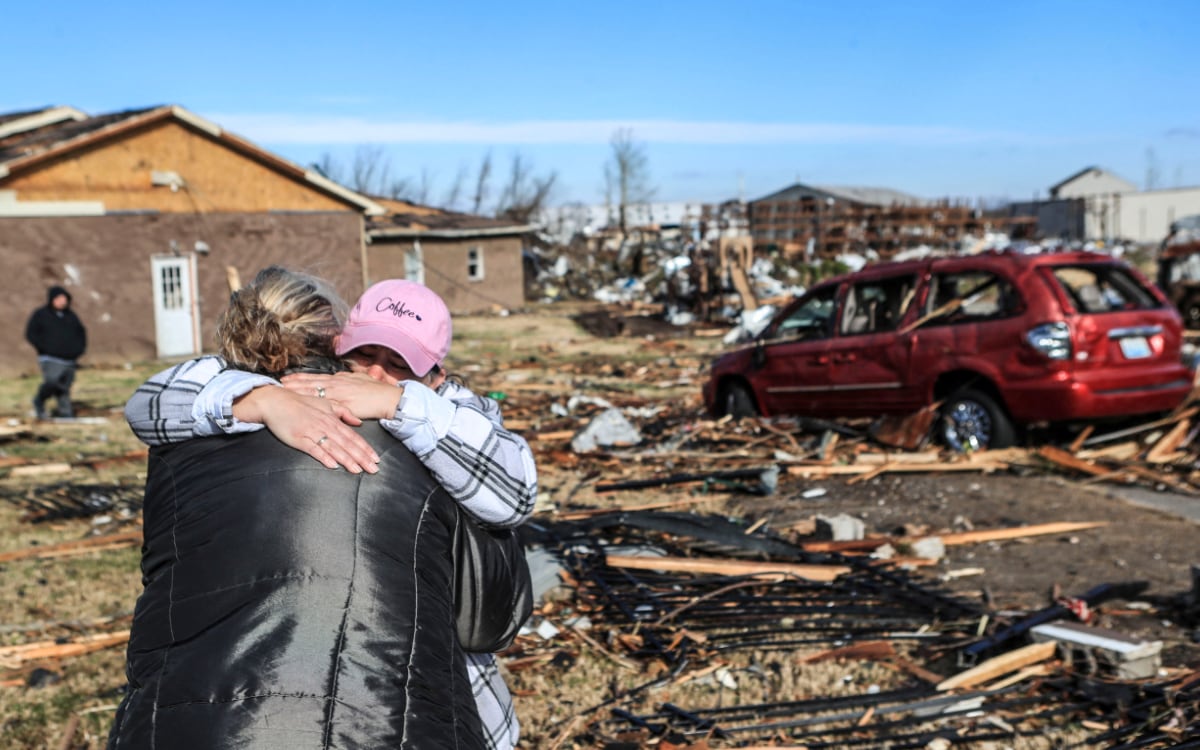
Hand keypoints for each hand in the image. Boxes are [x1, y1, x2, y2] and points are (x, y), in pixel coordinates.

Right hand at [232, 386, 379, 473]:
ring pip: (334, 448)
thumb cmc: (301, 403)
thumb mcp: (325, 403)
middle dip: (361, 457)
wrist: (276, 401)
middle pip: (347, 444)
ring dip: (347, 460)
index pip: (353, 436)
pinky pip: (313, 449)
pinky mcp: (298, 438)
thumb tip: (358, 422)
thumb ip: (343, 412)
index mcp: (332, 419)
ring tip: (358, 470)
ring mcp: (312, 432)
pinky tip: (333, 465)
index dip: (365, 448)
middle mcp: (325, 426)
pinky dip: (324, 457)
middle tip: (373, 469)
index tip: (376, 458)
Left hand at [280, 372, 402, 419]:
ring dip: (298, 391)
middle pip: (310, 383)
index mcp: (340, 379)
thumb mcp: (360, 380)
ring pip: (314, 391)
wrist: (388, 399)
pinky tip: (302, 405)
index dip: (300, 378)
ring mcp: (339, 393)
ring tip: (284, 392)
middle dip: (294, 384)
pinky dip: (312, 404)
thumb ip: (347, 379)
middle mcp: (337, 384)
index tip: (286, 378)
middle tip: (277, 384)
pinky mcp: (343, 404)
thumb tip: (339, 376)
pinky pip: (324, 404)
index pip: (315, 377)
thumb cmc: (376, 391)